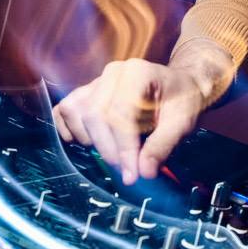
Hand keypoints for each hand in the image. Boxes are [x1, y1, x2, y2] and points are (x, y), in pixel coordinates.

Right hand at [52, 57, 213, 183]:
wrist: (180, 86)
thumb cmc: (182, 101)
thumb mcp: (183, 123)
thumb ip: (163, 146)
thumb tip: (143, 172)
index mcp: (138, 73)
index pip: (120, 114)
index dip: (123, 149)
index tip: (132, 175)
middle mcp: (113, 73)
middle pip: (94, 115)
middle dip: (108, 149)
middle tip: (126, 171)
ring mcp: (97, 81)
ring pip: (75, 112)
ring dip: (89, 140)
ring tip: (114, 153)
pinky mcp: (87, 92)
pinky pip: (64, 110)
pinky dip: (68, 129)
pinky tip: (88, 143)